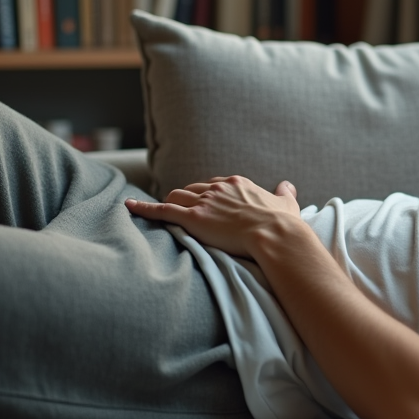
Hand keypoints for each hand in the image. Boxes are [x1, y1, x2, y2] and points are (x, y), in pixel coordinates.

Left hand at [125, 176, 301, 258]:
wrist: (275, 235)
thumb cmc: (283, 224)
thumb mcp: (287, 204)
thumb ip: (285, 193)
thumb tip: (288, 185)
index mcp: (237, 184)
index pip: (213, 184)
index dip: (206, 195)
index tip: (204, 204)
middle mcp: (218, 188)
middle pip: (191, 188)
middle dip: (184, 199)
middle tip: (180, 211)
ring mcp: (204, 202)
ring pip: (175, 196)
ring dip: (168, 203)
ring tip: (159, 212)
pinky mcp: (193, 217)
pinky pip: (161, 210)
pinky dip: (144, 208)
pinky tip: (130, 207)